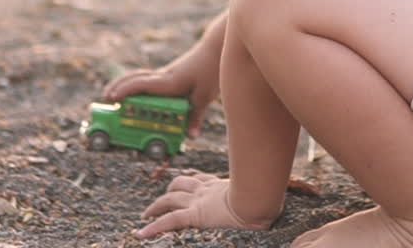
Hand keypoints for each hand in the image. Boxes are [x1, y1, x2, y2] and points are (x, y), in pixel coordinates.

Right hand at [102, 45, 217, 137]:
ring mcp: (164, 74)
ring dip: (123, 83)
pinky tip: (131, 92)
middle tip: (105, 98)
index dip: (126, 90)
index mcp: (169, 81)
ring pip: (138, 76)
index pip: (142, 84)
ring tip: (110, 93)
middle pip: (135, 78)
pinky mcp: (167, 74)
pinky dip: (134, 83)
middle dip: (118, 87)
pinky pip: (145, 78)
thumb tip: (191, 136)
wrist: (215, 49)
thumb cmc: (210, 71)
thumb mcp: (205, 96)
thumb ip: (196, 116)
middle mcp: (163, 76)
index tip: (112, 97)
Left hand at [136, 172, 275, 238]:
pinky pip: (170, 220)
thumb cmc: (265, 197)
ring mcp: (199, 201)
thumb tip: (270, 200)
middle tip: (159, 200)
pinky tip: (142, 234)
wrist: (260, 200)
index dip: (189, 181)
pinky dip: (154, 227)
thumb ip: (259, 195)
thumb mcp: (260, 195)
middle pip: (180, 184)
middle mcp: (206, 190)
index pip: (200, 179)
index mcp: (220, 185)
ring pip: (170, 198)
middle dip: (167, 190)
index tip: (182, 184)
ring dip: (155, 206)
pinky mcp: (196, 215)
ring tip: (145, 215)